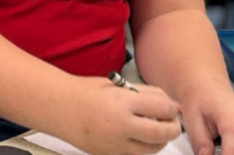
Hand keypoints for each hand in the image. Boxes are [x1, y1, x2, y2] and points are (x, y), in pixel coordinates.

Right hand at [62, 77, 181, 154]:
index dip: (171, 109)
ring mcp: (115, 143)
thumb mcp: (118, 86)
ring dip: (160, 140)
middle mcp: (121, 124)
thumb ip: (147, 94)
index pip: (162, 108)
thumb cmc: (87, 92)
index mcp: (123, 102)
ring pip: (153, 149)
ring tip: (155, 130)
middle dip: (173, 128)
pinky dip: (144, 147)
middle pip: (162, 133)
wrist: (60, 108)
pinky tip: (139, 137)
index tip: (170, 108)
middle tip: (171, 122)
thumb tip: (173, 106)